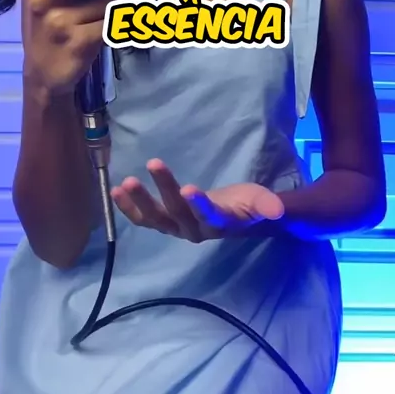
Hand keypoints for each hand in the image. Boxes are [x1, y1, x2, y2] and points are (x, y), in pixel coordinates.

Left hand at [111, 160, 284, 241]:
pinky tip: (114, 190)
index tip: (188, 188)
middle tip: (153, 163)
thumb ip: (267, 204)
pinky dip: (129, 207)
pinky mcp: (165, 222)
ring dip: (140, 201)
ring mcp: (176, 228)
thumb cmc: (247, 206)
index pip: (209, 216)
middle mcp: (194, 230)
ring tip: (125, 182)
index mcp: (219, 223)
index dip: (199, 204)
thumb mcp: (259, 200)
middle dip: (164, 189)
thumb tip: (279, 209)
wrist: (235, 219)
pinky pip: (144, 219)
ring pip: (155, 218)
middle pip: (177, 211)